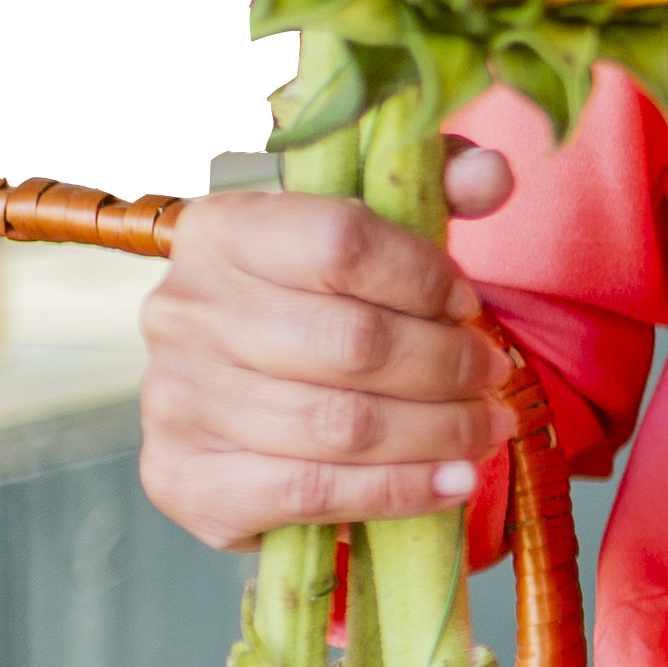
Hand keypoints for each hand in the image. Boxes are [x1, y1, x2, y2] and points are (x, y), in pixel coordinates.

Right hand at [138, 152, 519, 548]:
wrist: (233, 403)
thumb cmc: (312, 309)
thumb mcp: (366, 233)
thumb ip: (433, 191)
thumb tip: (493, 174)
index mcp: (222, 230)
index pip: (341, 242)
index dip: (423, 277)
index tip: (468, 305)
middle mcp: (183, 311)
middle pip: (352, 343)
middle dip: (447, 366)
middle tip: (493, 378)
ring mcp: (174, 399)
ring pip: (342, 425)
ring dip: (438, 432)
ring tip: (486, 430)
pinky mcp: (183, 479)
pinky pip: (312, 492)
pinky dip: (399, 491)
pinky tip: (452, 483)